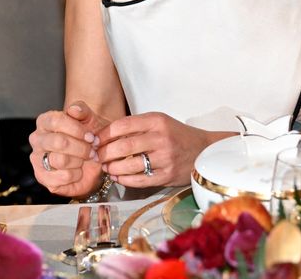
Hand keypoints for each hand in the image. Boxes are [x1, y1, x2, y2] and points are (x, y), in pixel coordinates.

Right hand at [29, 101, 110, 197]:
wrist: (92, 159)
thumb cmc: (87, 137)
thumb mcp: (89, 119)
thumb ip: (82, 110)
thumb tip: (74, 110)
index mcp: (44, 121)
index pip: (57, 121)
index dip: (77, 130)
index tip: (90, 136)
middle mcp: (37, 139)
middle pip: (60, 142)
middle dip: (82, 148)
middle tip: (92, 150)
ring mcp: (37, 159)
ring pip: (62, 160)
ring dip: (79, 161)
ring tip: (84, 160)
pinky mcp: (42, 177)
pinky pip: (64, 177)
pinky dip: (76, 175)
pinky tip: (77, 171)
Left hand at [95, 112, 219, 187]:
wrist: (204, 150)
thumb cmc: (177, 135)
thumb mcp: (159, 122)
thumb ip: (136, 126)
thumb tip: (106, 135)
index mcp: (156, 121)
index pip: (122, 125)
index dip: (104, 134)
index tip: (95, 139)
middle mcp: (161, 138)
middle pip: (124, 146)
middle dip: (105, 153)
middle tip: (96, 156)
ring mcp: (165, 158)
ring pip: (130, 165)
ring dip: (112, 167)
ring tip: (106, 167)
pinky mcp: (167, 176)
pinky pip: (140, 180)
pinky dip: (125, 180)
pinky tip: (118, 176)